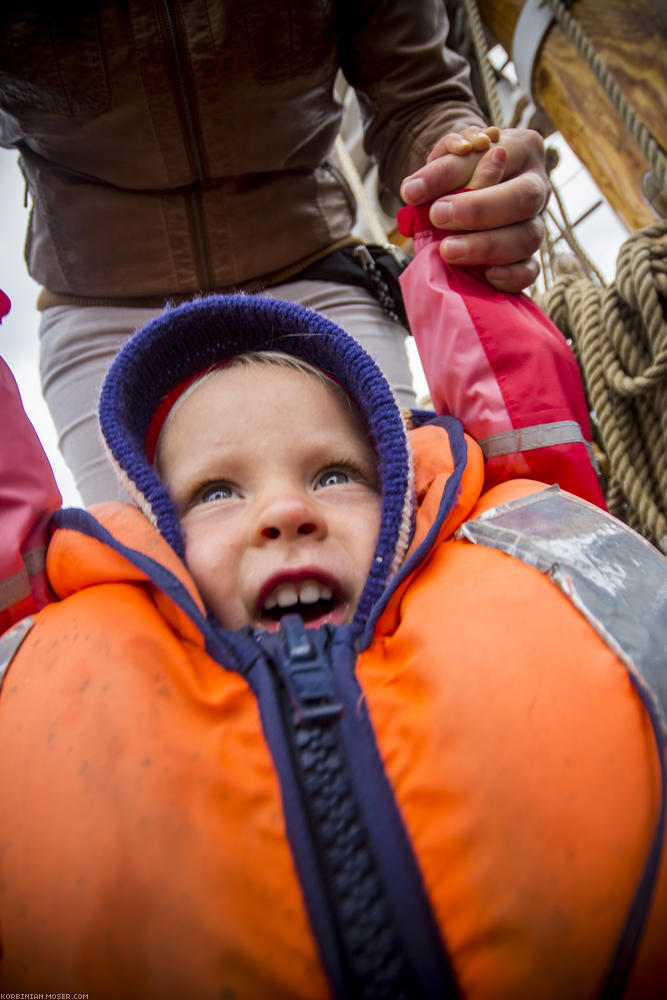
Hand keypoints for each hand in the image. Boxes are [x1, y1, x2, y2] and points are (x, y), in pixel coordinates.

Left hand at [400, 128, 549, 292]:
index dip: (452, 174)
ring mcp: (537, 223)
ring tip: (448, 250)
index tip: (412, 191)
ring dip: (487, 246)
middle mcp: (538, 186)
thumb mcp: (449, 156)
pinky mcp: (530, 257)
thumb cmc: (462, 171)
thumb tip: (414, 189)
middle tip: (438, 217)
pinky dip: (511, 276)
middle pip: (524, 198)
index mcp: (522, 149)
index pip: (494, 156)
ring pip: (528, 237)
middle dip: (478, 210)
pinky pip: (530, 271)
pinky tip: (486, 275)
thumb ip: (438, 167)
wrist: (469, 190)